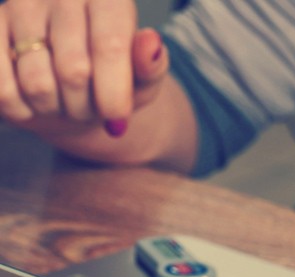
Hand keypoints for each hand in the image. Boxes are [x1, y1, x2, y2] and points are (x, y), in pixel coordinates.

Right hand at [0, 0, 167, 137]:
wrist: (72, 86)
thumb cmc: (114, 80)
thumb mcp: (143, 78)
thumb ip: (151, 65)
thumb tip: (150, 43)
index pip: (109, 46)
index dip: (113, 91)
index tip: (117, 118)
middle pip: (74, 70)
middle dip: (86, 107)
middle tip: (91, 110)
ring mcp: (22, 7)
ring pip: (38, 83)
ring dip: (56, 109)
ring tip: (65, 102)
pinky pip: (2, 87)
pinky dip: (22, 109)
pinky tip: (34, 103)